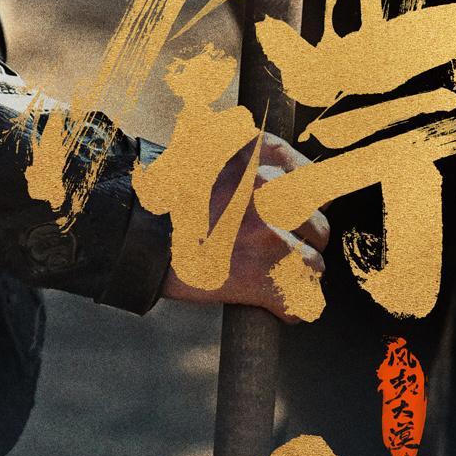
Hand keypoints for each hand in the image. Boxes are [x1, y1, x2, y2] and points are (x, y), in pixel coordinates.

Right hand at [162, 134, 329, 319]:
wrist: (136, 231)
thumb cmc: (169, 191)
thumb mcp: (211, 148)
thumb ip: (254, 154)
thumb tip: (306, 179)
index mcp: (263, 151)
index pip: (318, 179)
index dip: (306, 202)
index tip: (294, 214)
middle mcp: (272, 188)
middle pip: (319, 224)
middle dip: (302, 240)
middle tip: (270, 246)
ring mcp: (270, 233)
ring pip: (314, 264)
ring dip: (295, 274)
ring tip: (264, 274)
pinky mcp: (265, 276)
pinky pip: (303, 301)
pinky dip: (289, 308)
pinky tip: (271, 305)